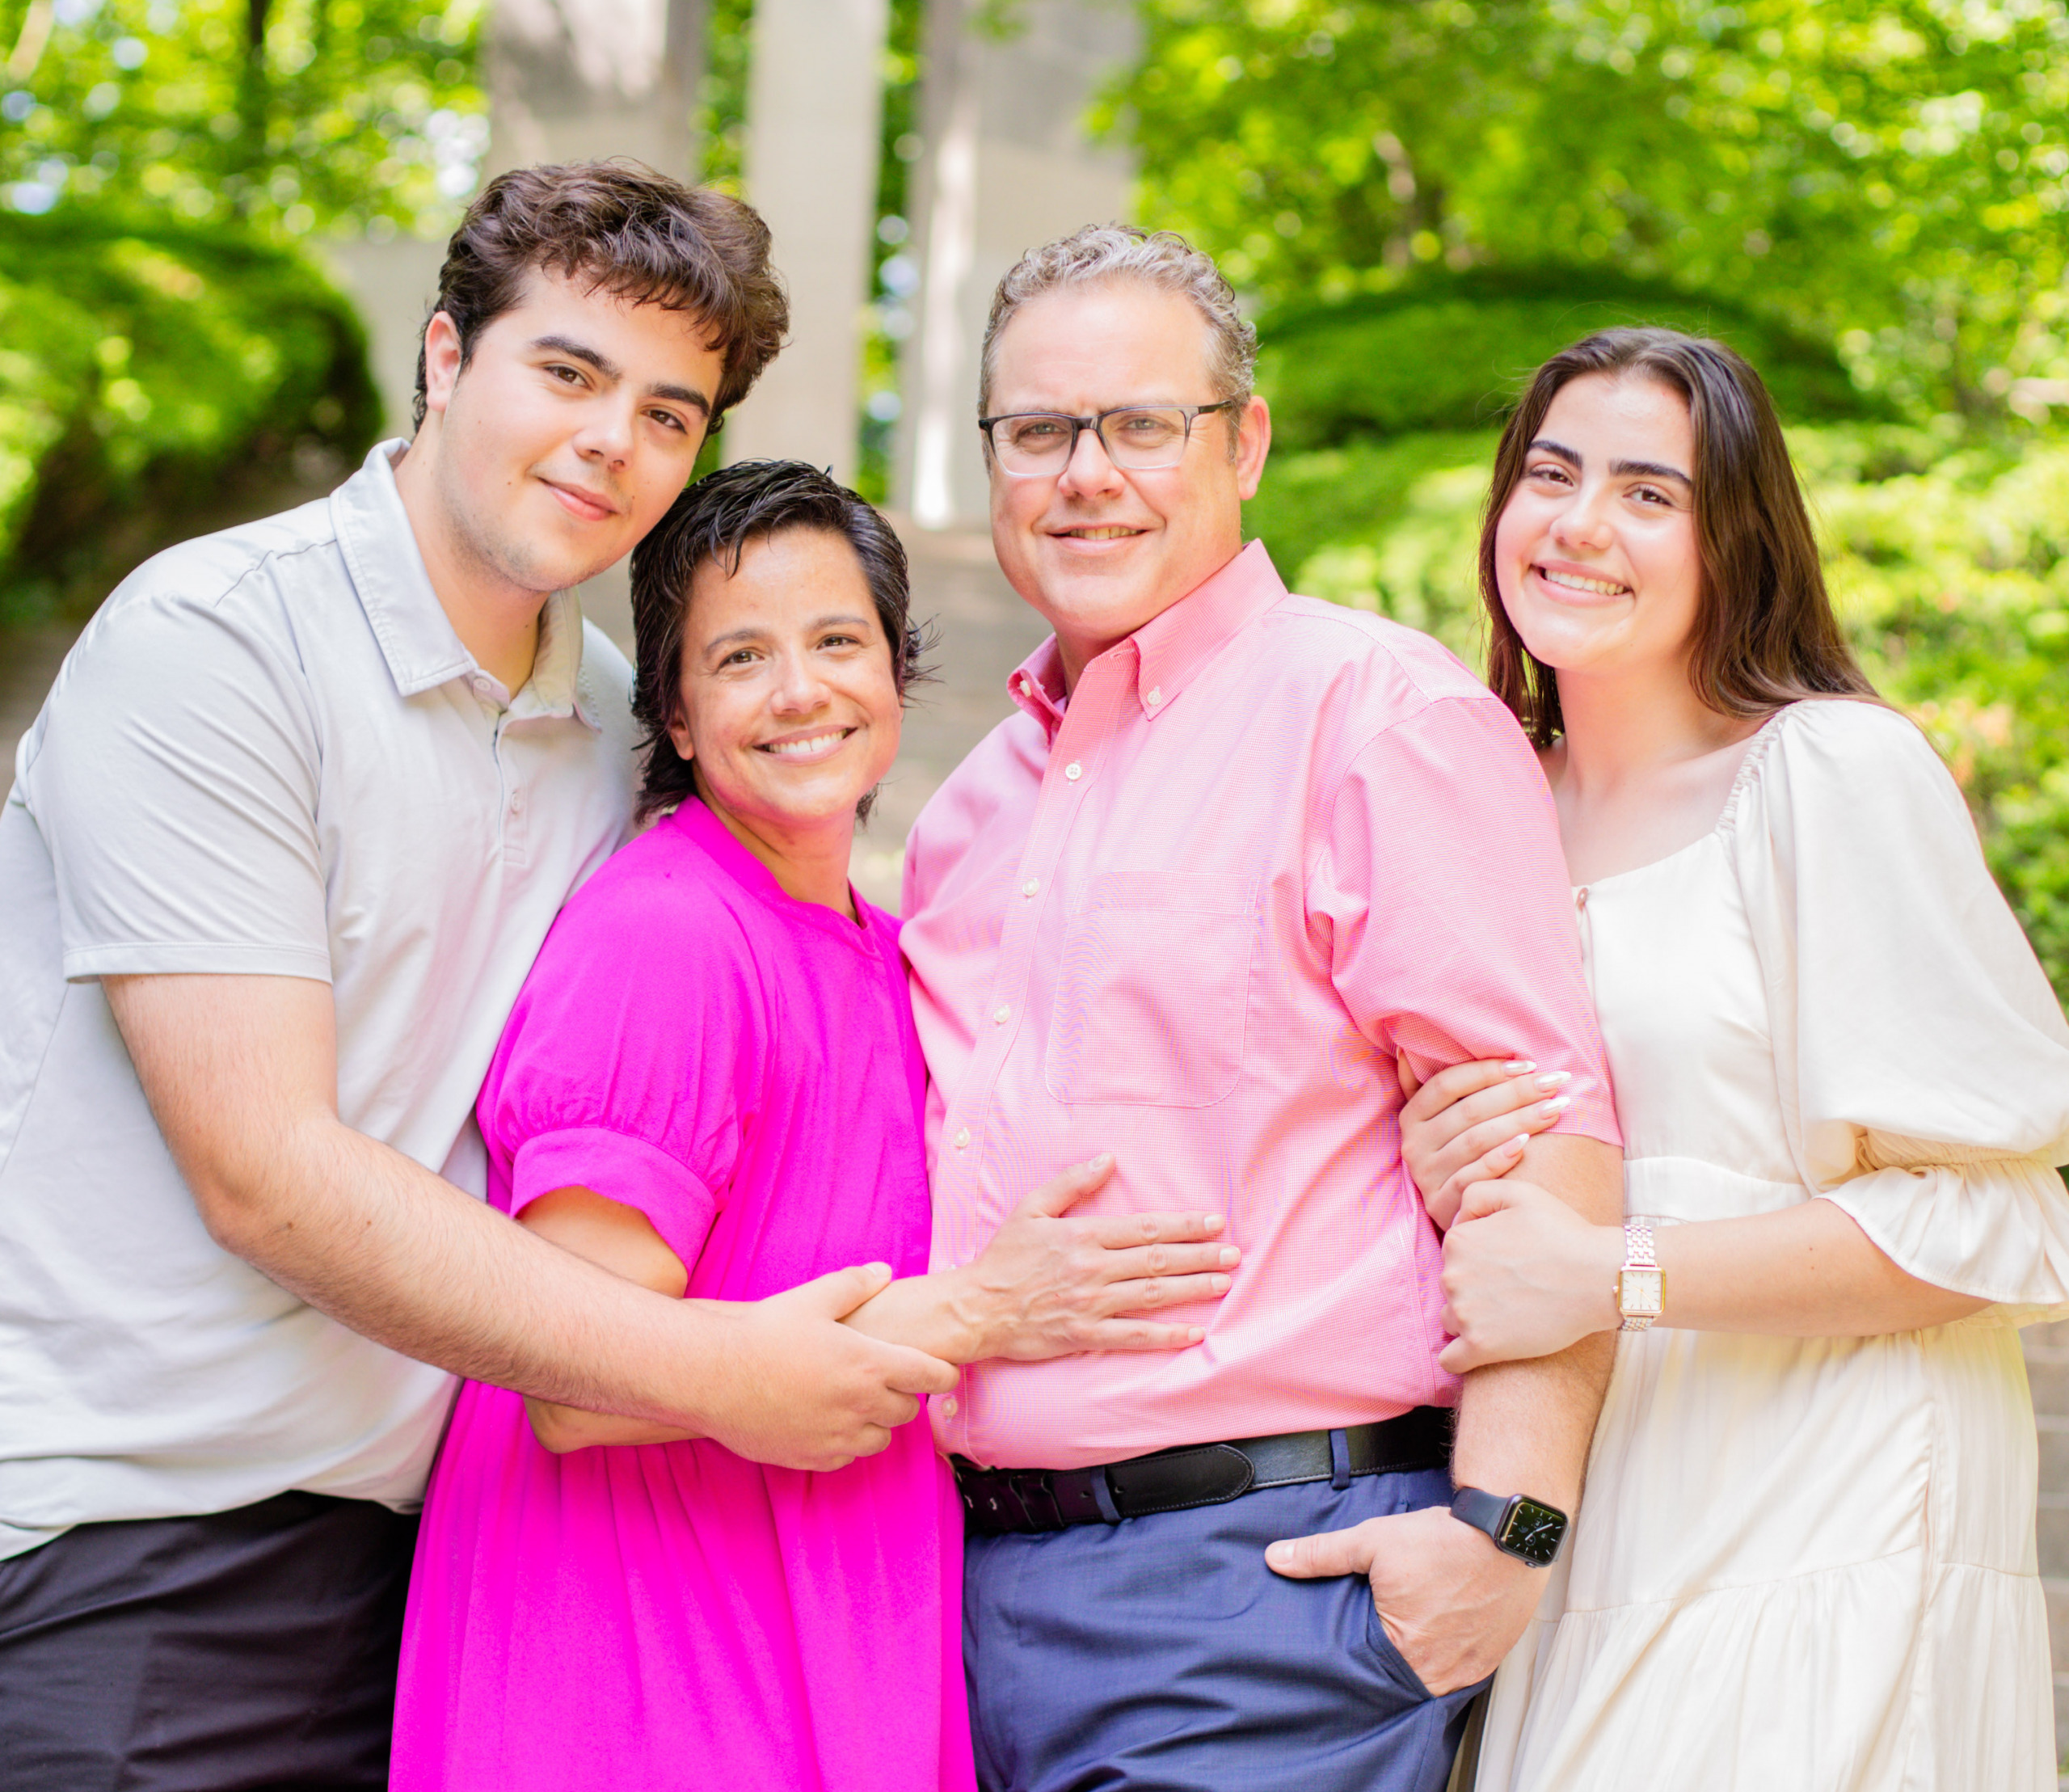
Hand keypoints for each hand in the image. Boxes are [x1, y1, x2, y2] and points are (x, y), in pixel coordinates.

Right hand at [693, 1264, 960, 1470]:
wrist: (712, 1376)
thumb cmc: (763, 1333)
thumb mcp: (812, 1298)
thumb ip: (854, 1284)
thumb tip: (884, 1272)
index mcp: (870, 1366)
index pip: (931, 1376)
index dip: (943, 1373)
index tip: (943, 1371)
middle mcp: (860, 1407)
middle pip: (907, 1411)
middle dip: (902, 1395)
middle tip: (883, 1379)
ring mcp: (836, 1438)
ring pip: (879, 1440)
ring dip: (875, 1423)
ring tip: (853, 1401)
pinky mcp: (811, 1459)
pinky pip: (846, 1458)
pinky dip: (845, 1443)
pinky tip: (826, 1421)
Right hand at [955, 1154, 1238, 1360]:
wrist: (976, 1307)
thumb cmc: (1004, 1257)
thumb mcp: (1031, 1208)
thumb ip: (1071, 1183)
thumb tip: (1108, 1160)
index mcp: (1082, 1236)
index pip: (1144, 1228)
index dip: (1183, 1225)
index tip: (1214, 1222)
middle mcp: (1092, 1269)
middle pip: (1157, 1260)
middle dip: (1200, 1255)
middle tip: (1233, 1253)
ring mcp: (1090, 1304)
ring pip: (1151, 1295)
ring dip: (1192, 1288)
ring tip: (1224, 1282)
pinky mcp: (1084, 1335)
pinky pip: (1132, 1336)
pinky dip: (1165, 1335)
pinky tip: (1194, 1332)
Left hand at [1265, 1502, 1542, 1692]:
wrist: (1508, 1531)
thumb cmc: (1443, 1540)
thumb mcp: (1373, 1542)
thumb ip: (1321, 1555)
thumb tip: (1276, 1558)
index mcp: (1406, 1656)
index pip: (1366, 1672)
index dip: (1356, 1655)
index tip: (1350, 1641)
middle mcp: (1442, 1674)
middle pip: (1401, 1676)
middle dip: (1387, 1656)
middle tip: (1381, 1630)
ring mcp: (1472, 1668)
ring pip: (1433, 1673)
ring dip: (1420, 1654)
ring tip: (1412, 1626)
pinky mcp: (1494, 1657)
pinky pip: (1461, 1666)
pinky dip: (1448, 1650)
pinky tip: (1439, 1626)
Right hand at [1398, 1053, 1573, 1228]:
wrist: (1472, 1215)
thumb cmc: (1466, 1154)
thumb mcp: (1442, 1120)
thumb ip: (1435, 1089)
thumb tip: (1404, 1052)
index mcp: (1412, 1116)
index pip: (1448, 1083)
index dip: (1488, 1070)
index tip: (1529, 1064)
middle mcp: (1413, 1145)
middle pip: (1469, 1110)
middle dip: (1517, 1092)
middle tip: (1556, 1082)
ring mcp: (1426, 1176)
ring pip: (1475, 1140)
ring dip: (1520, 1120)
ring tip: (1556, 1107)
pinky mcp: (1442, 1203)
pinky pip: (1473, 1176)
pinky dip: (1500, 1158)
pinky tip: (1527, 1144)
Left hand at [1440, 1180, 1621, 1373]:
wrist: (1600, 1278)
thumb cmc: (1564, 1233)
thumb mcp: (1519, 1193)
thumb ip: (1476, 1193)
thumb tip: (1457, 1220)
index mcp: (1457, 1240)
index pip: (1454, 1254)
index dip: (1479, 1257)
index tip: (1508, 1262)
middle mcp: (1451, 1276)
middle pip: (1451, 1287)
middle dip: (1475, 1288)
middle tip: (1515, 1287)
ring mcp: (1465, 1314)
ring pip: (1451, 1320)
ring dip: (1471, 1320)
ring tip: (1509, 1314)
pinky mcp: (1481, 1347)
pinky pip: (1450, 1360)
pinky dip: (1461, 1357)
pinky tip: (1482, 1348)